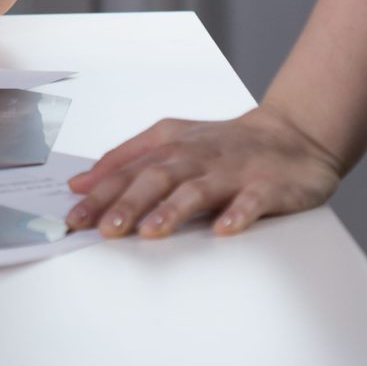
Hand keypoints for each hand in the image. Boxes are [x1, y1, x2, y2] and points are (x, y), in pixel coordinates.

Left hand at [64, 104, 344, 238]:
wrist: (292, 135)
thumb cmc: (225, 144)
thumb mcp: (170, 141)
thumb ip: (125, 160)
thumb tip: (80, 183)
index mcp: (172, 146)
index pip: (129, 170)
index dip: (100, 195)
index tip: (73, 217)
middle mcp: (198, 156)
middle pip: (157, 177)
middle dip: (129, 202)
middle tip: (105, 228)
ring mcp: (232, 171)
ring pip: (198, 189)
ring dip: (173, 209)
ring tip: (151, 231)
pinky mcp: (267, 186)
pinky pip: (251, 201)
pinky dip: (237, 213)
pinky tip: (223, 229)